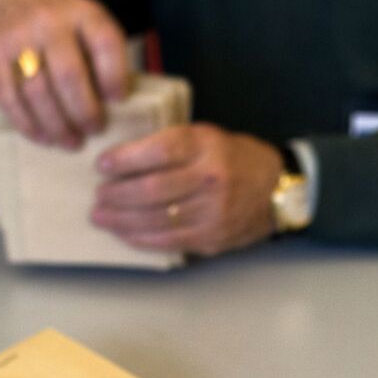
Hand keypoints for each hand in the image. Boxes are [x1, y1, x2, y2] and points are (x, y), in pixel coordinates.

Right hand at [0, 0, 127, 147]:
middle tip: (94, 130)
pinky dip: (30, 125)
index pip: (104, 43)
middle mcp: (47, 22)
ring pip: (38, 93)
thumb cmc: (57, 20)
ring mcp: (16, 39)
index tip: (119, 100)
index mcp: (80, 12)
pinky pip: (11, 101)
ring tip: (72, 141)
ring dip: (58, 126)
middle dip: (85, 111)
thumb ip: (101, 55)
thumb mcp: (86, 21)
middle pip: (69, 75)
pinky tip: (45, 137)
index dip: (115, 76)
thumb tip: (116, 107)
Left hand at [92, 123, 283, 256]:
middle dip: (117, 195)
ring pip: (156, 218)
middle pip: (153, 189)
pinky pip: (168, 240)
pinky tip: (124, 233)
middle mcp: (211, 178)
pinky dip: (140, 238)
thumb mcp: (208, 137)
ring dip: (122, 220)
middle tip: (98, 196)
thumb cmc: (236, 159)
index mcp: (207, 146)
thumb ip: (172, 146)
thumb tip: (123, 159)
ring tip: (102, 216)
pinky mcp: (212, 237)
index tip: (102, 165)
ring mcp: (213, 212)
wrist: (278, 190)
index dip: (125, 160)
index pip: (159, 152)